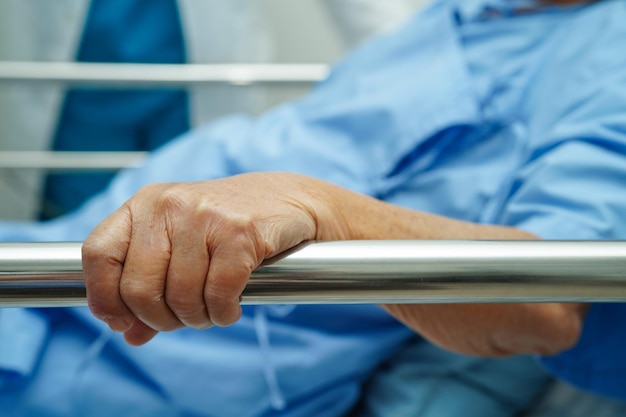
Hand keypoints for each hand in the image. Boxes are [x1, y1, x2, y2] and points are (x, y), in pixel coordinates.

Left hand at [82, 172, 334, 345]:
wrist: (288, 200)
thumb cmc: (228, 226)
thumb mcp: (180, 245)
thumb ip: (152, 286)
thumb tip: (130, 336)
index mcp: (145, 204)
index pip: (99, 254)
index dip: (104, 298)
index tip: (122, 322)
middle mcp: (168, 205)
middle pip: (139, 287)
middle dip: (160, 319)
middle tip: (183, 320)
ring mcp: (204, 216)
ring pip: (182, 296)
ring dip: (197, 318)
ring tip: (211, 311)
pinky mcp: (239, 232)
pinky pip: (219, 294)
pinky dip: (223, 313)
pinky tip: (231, 307)